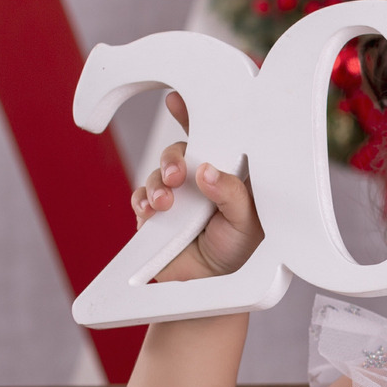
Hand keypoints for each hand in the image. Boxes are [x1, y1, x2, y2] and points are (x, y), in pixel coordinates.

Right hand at [131, 92, 263, 280]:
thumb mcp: (246, 222)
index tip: (177, 101)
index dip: (195, 116)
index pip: (214, 136)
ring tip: (165, 205)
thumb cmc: (238, 249)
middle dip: (172, 158)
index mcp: (228, 172)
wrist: (208, 285)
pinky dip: (141, 202)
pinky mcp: (154, 212)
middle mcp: (201, 178)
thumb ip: (231, 194)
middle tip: (176, 175)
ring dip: (157, 185)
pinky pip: (140, 198)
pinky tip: (150, 213)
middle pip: (180, 151)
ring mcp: (176, 194)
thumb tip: (207, 171)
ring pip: (158, 173)